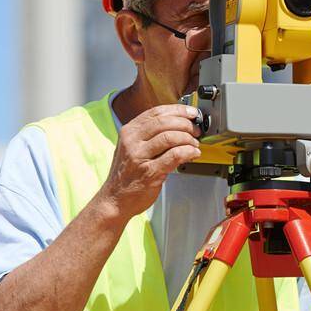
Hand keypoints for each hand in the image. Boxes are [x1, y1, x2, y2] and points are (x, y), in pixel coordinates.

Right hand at [97, 104, 201, 219]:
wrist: (115, 200)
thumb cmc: (126, 175)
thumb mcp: (132, 147)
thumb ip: (149, 135)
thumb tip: (177, 124)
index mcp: (129, 131)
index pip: (156, 112)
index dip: (178, 110)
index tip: (192, 113)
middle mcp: (132, 141)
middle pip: (165, 122)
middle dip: (186, 124)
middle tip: (196, 131)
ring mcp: (139, 156)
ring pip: (170, 137)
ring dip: (188, 139)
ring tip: (194, 145)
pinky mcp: (150, 172)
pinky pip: (174, 156)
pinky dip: (188, 152)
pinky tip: (193, 154)